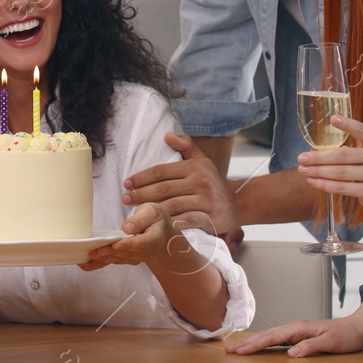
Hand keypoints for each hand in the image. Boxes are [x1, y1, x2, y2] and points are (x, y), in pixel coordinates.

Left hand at [81, 203, 195, 270]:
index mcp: (154, 239)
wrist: (160, 230)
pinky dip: (97, 264)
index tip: (116, 244)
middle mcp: (145, 252)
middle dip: (109, 253)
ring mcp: (135, 258)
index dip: (128, 245)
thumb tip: (127, 228)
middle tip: (94, 251)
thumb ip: (139, 220)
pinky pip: (111, 262)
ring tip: (86, 255)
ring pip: (117, 259)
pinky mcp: (125, 259)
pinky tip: (83, 264)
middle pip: (126, 254)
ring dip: (102, 258)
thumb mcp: (151, 212)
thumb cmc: (154, 218)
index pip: (141, 244)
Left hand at [123, 132, 240, 237]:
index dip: (142, 177)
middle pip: (163, 189)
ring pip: (171, 206)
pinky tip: (156, 227)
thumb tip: (167, 135)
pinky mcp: (210, 218)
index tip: (127, 183)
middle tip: (125, 198)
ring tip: (135, 214)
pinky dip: (170, 224)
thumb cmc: (213, 181)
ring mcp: (205, 201)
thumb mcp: (202, 160)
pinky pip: (185, 221)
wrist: (238, 203)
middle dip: (141, 194)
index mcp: (194, 167)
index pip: (162, 171)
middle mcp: (200, 182)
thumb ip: (185, 146)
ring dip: (151, 211)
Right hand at [225, 301, 362, 356]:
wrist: (357, 328)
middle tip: (229, 351)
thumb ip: (310, 347)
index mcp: (299, 328)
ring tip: (238, 349)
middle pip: (266, 336)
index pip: (272, 338)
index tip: (240, 351)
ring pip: (270, 338)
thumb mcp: (330, 343)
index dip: (255, 345)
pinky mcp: (300, 337)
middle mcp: (295, 328)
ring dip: (254, 343)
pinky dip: (265, 343)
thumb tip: (290, 353)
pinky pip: (278, 340)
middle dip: (247, 344)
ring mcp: (296, 332)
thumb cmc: (345, 336)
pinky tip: (259, 347)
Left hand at [296, 116, 362, 211]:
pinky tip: (312, 181)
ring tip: (303, 170)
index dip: (347, 124)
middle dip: (318, 157)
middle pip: (342, 155)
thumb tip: (312, 150)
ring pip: (339, 173)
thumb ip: (347, 146)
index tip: (332, 118)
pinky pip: (341, 188)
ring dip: (317, 172)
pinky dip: (324, 184)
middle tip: (301, 157)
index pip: (361, 130)